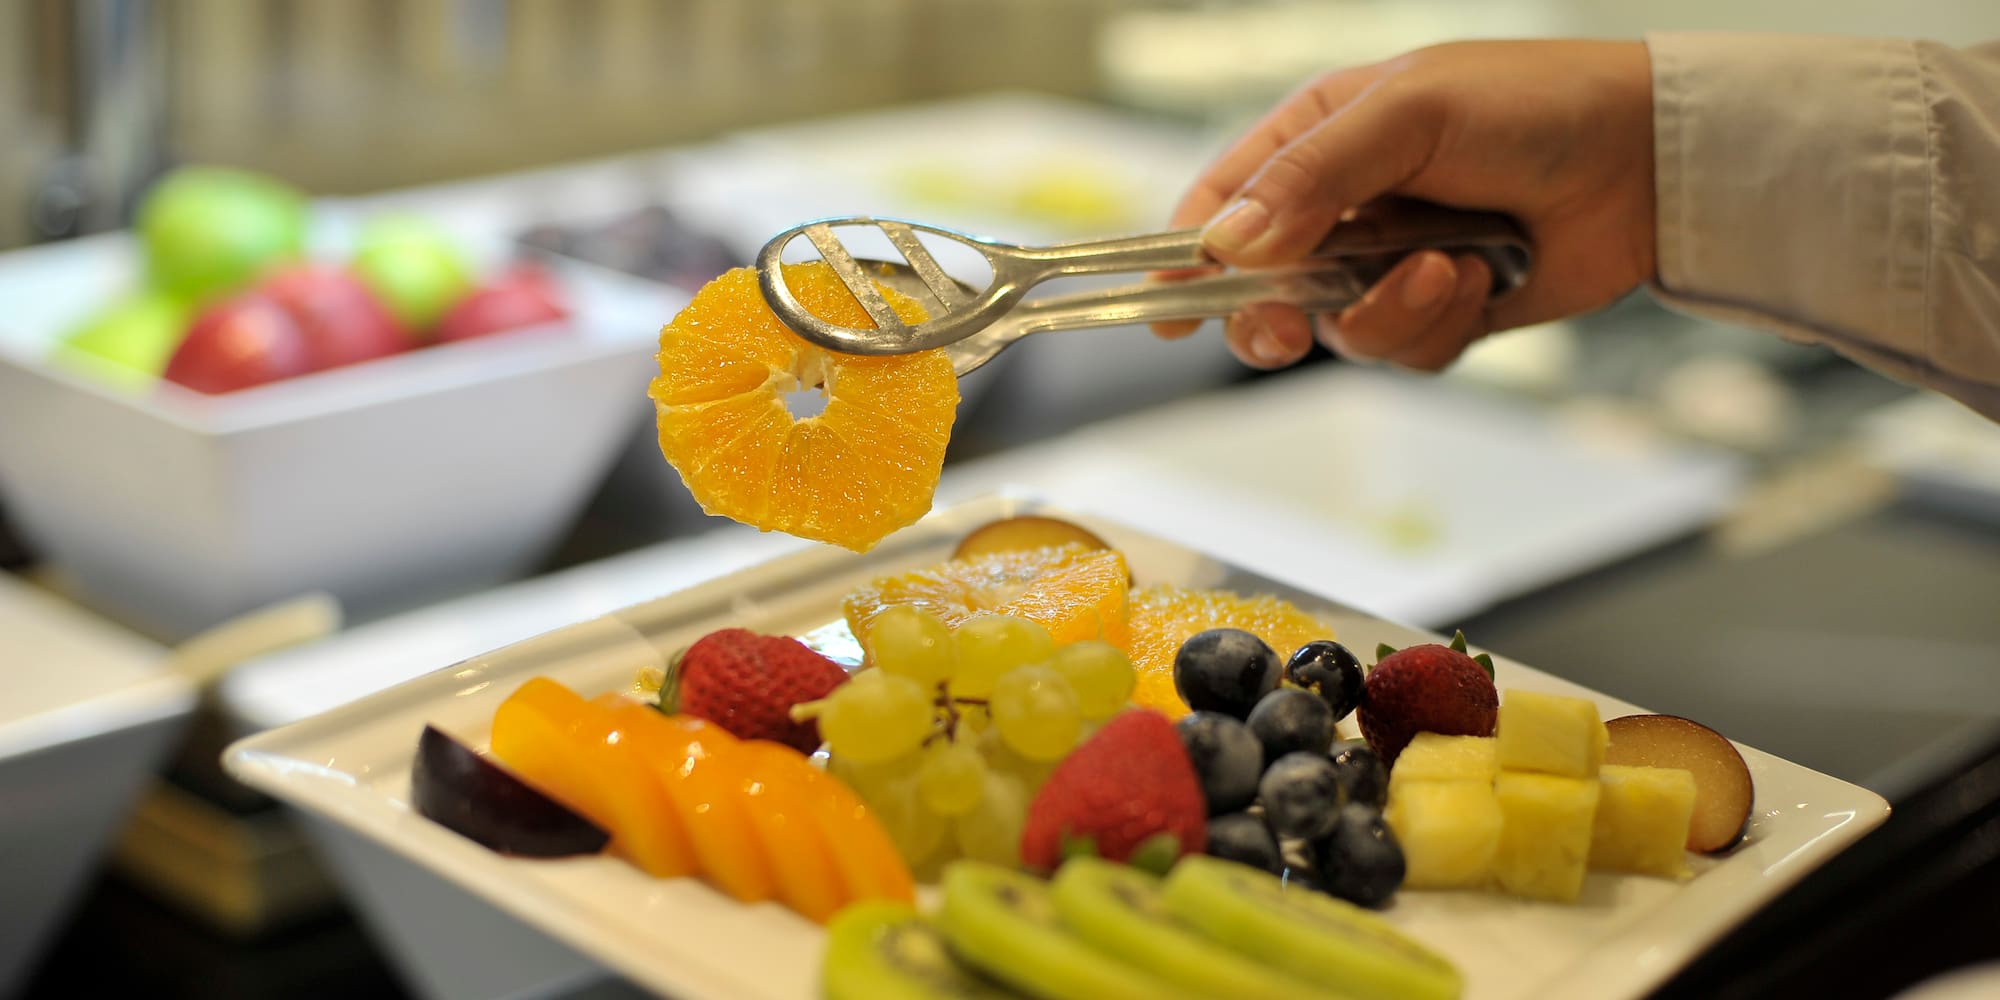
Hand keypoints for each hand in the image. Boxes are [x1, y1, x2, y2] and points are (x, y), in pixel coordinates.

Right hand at [1155, 40, 1656, 371]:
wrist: (1649, 162)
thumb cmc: (1534, 106)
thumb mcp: (1408, 114)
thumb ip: (1311, 177)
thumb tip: (1228, 242)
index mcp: (1317, 141)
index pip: (1222, 206)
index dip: (1183, 262)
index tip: (1165, 315)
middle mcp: (1343, 209)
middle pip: (1261, 292)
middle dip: (1276, 318)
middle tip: (1294, 326)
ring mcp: (1389, 265)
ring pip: (1337, 332)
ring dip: (1389, 313)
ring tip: (1448, 267)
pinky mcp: (1440, 312)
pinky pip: (1403, 352)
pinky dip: (1438, 327)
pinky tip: (1482, 279)